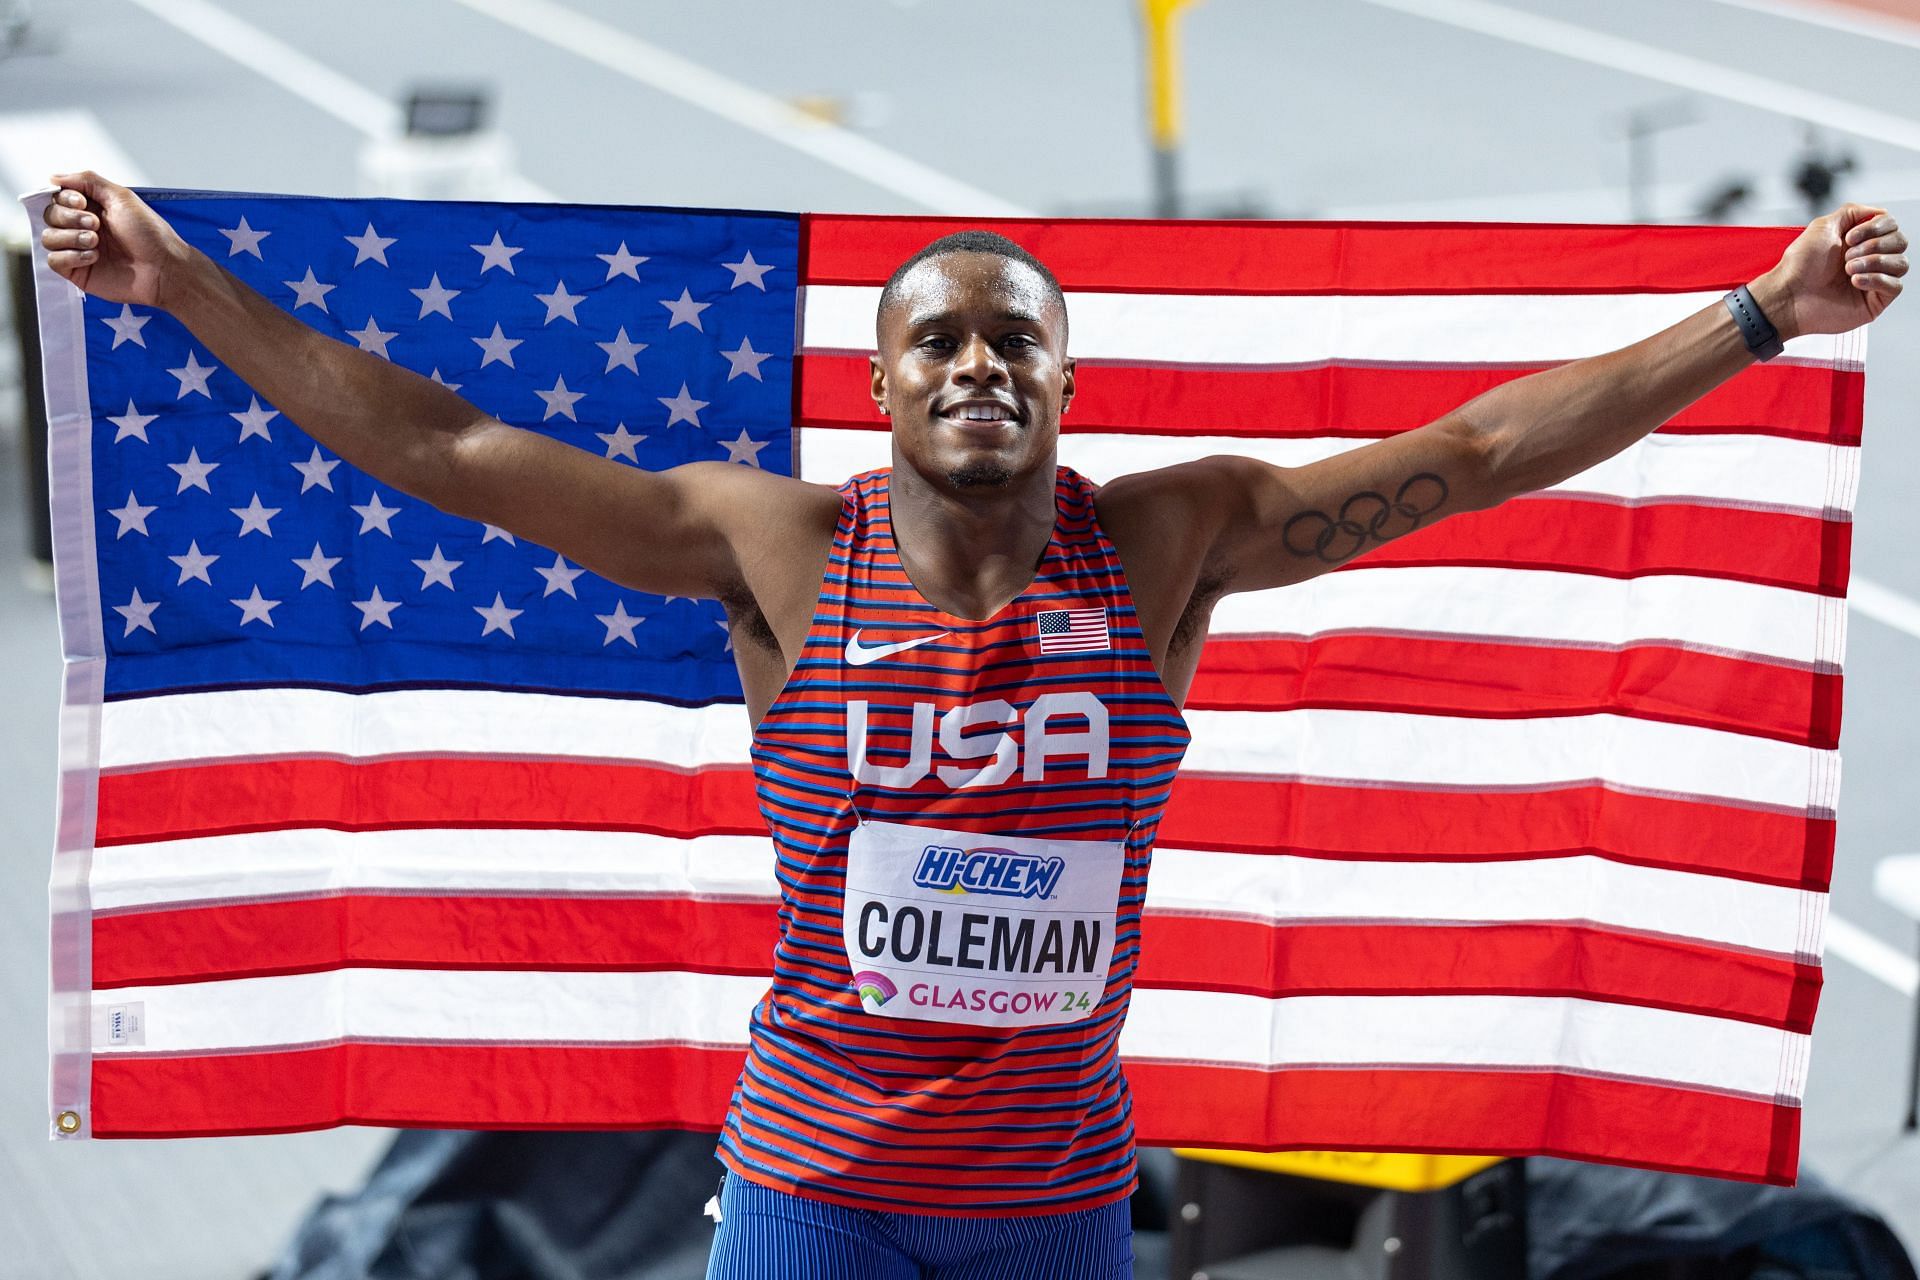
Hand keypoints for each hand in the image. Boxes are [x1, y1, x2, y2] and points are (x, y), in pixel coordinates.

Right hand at [39, 170, 194, 309]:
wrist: (163, 269)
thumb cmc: (151, 235)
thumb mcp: (121, 197)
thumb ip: (88, 181)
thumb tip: (56, 177)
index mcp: (92, 208)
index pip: (57, 197)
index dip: (64, 198)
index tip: (83, 202)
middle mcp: (83, 227)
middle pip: (50, 215)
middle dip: (70, 217)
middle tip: (96, 224)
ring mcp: (79, 250)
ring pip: (48, 237)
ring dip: (71, 237)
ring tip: (96, 242)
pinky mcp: (78, 271)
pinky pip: (54, 261)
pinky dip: (71, 256)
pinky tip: (93, 257)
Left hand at [1752, 203, 1905, 340]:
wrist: (1789, 295)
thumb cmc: (1800, 265)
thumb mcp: (1823, 226)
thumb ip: (1852, 212)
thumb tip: (1878, 212)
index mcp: (1861, 241)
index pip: (1891, 225)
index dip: (1875, 227)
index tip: (1849, 238)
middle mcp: (1870, 259)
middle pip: (1900, 241)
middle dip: (1874, 245)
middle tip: (1846, 257)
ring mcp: (1875, 281)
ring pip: (1901, 263)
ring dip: (1874, 262)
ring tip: (1848, 270)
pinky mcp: (1875, 302)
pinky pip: (1896, 285)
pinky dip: (1876, 279)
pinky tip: (1855, 281)